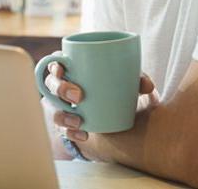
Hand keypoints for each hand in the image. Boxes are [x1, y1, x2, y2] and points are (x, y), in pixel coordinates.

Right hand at [44, 62, 158, 142]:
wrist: (119, 116)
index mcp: (73, 69)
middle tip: (78, 96)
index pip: (56, 62)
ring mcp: (64, 106)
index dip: (54, 65)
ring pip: (53, 108)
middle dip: (60, 89)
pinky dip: (72, 133)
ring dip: (63, 115)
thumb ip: (137, 80)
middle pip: (51, 84)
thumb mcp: (128, 82)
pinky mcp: (68, 125)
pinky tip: (84, 135)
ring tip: (79, 121)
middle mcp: (64, 87)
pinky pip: (63, 130)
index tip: (62, 69)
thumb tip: (147, 85)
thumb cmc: (118, 89)